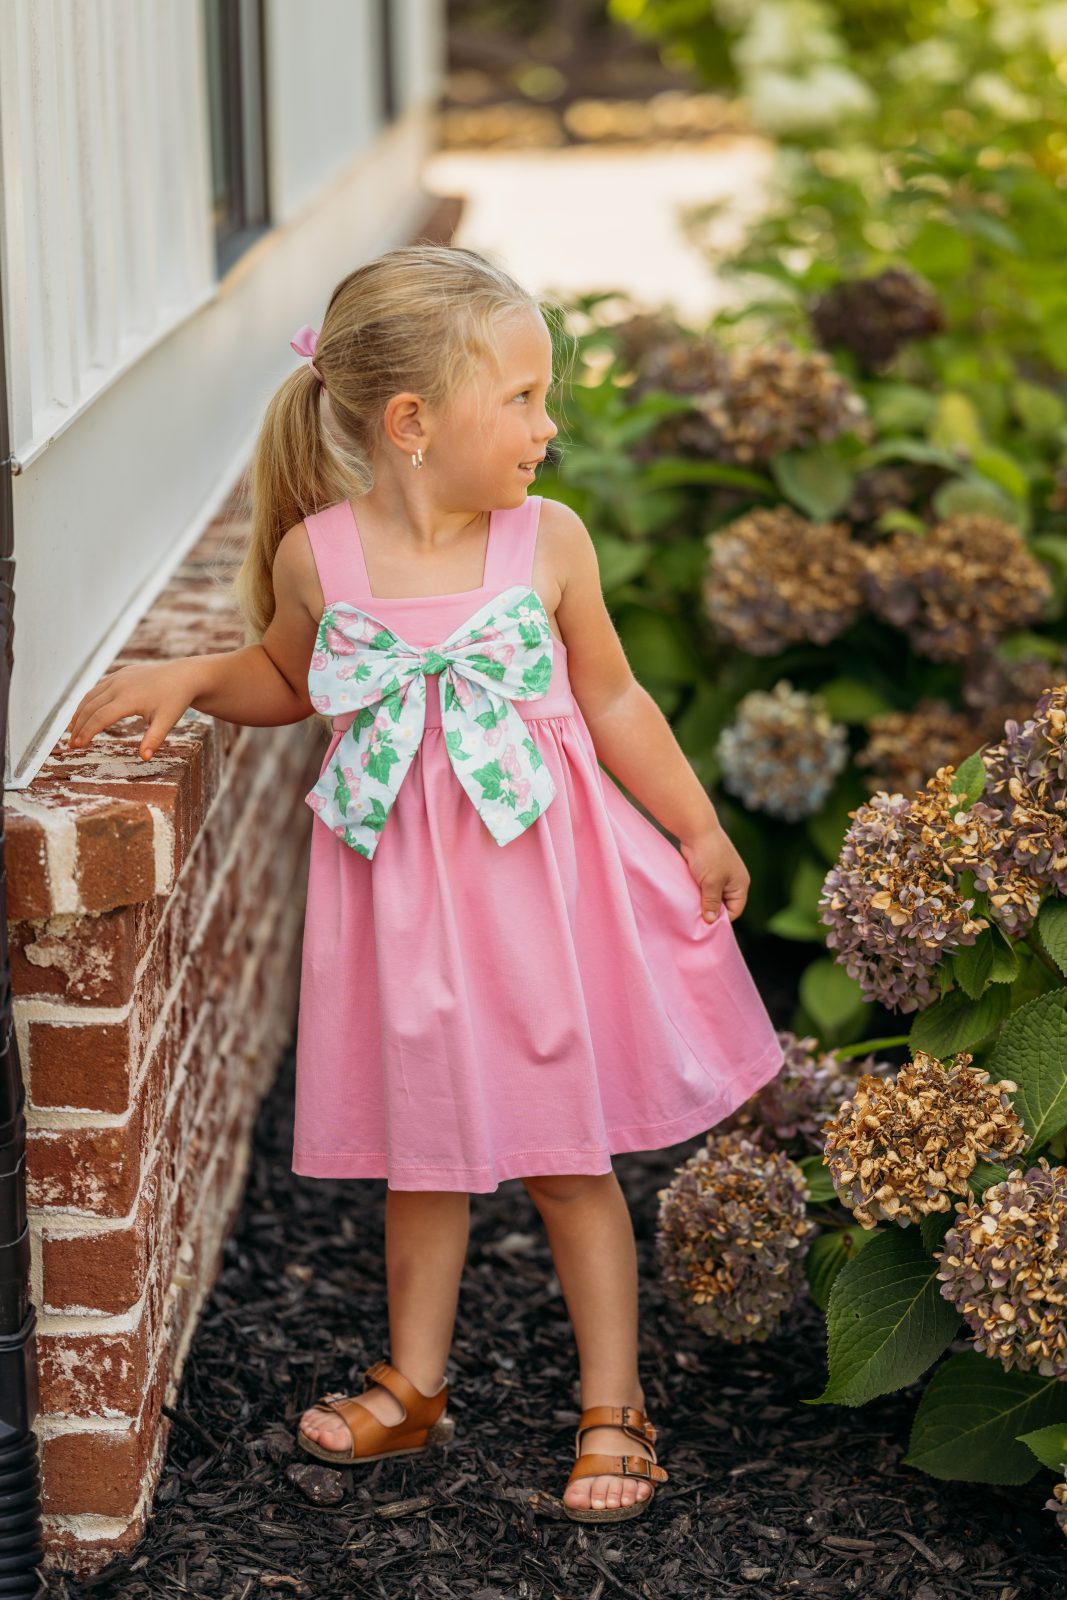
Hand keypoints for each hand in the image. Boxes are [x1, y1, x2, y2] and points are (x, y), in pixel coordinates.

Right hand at [66, 659, 203, 760]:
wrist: (184, 676)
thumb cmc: (176, 700)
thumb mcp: (167, 721)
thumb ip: (154, 739)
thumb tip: (144, 758)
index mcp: (129, 698)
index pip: (101, 717)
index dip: (87, 731)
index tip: (77, 746)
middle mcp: (119, 685)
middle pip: (90, 707)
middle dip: (78, 726)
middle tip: (71, 744)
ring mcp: (118, 678)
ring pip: (91, 696)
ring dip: (79, 713)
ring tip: (72, 731)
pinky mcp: (120, 674)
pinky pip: (98, 688)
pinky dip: (88, 701)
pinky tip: (84, 712)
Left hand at [679, 824, 749, 923]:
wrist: (697, 830)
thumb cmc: (708, 855)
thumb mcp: (711, 883)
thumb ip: (711, 903)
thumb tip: (710, 921)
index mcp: (740, 885)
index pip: (735, 911)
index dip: (721, 919)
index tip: (705, 924)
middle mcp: (733, 881)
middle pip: (723, 905)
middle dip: (710, 911)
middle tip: (696, 918)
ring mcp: (720, 875)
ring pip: (712, 896)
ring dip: (702, 901)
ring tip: (691, 907)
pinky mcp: (708, 871)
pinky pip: (704, 888)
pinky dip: (697, 892)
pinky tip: (688, 896)